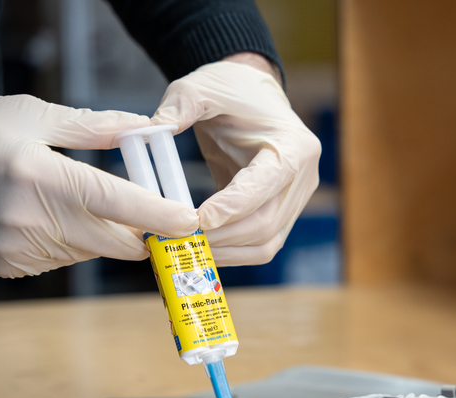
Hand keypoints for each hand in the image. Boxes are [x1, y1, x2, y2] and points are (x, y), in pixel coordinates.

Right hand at [0, 95, 199, 277]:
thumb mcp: (31, 116)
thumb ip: (92, 127)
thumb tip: (142, 128)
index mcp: (45, 178)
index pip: (123, 205)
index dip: (163, 217)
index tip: (190, 222)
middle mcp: (35, 220)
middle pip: (120, 243)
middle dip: (140, 230)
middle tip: (146, 207)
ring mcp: (21, 249)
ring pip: (95, 252)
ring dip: (103, 234)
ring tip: (75, 199)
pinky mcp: (12, 265)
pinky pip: (64, 259)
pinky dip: (71, 242)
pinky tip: (48, 215)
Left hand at [151, 59, 321, 265]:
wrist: (253, 95)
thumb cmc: (231, 90)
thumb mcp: (202, 87)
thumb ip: (179, 106)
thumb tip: (152, 131)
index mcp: (293, 146)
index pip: (266, 185)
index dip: (233, 207)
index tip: (197, 220)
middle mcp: (303, 178)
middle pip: (267, 224)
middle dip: (223, 237)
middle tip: (181, 240)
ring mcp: (297, 200)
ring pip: (266, 242)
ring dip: (226, 251)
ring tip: (187, 249)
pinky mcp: (284, 214)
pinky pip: (262, 244)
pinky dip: (233, 251)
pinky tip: (203, 247)